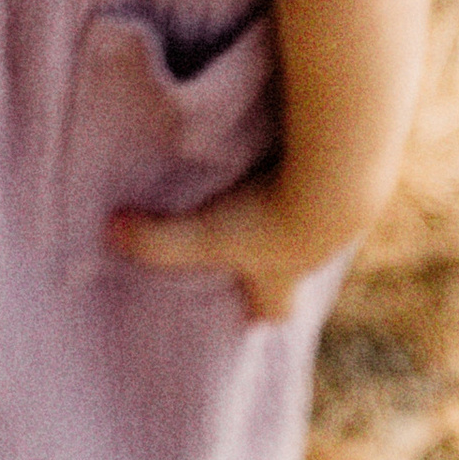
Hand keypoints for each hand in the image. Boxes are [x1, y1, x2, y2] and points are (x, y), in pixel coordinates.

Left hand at [108, 171, 364, 328]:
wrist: (337, 176)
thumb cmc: (268, 218)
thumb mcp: (203, 234)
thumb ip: (155, 240)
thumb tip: (111, 232)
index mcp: (280, 278)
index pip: (273, 310)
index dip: (259, 308)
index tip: (243, 307)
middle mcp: (314, 254)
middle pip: (296, 266)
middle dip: (277, 256)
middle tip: (254, 241)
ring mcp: (337, 217)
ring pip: (315, 223)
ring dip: (294, 208)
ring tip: (268, 188)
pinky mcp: (347, 177)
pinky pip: (326, 180)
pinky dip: (308, 171)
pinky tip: (291, 150)